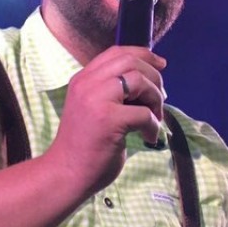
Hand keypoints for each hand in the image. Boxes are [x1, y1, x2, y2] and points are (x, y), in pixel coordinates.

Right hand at [48, 46, 166, 197]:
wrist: (66, 174)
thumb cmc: (84, 146)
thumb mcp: (94, 108)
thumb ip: (112, 92)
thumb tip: (148, 83)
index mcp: (83, 79)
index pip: (116, 52)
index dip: (143, 54)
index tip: (160, 64)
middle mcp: (87, 83)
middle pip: (131, 62)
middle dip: (154, 76)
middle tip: (162, 97)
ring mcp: (96, 100)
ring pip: (139, 80)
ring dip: (156, 99)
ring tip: (156, 117)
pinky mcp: (108, 119)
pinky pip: (143, 113)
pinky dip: (153, 125)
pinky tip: (149, 138)